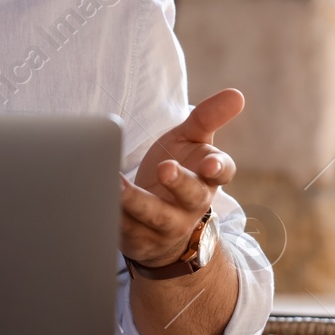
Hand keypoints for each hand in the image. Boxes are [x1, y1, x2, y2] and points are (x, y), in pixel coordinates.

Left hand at [119, 88, 243, 266]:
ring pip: (154, 217)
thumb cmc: (177, 172)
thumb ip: (207, 118)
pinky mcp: (140, 240)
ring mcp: (166, 226)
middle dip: (179, 183)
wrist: (162, 232)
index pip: (222, 172)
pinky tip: (98, 200)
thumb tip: (236, 94)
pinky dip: (112, 217)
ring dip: (136, 201)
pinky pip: (126, 230)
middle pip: (191, 196)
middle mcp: (191, 206)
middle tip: (165, 168)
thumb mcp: (191, 143)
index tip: (211, 163)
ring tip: (116, 185)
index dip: (218, 168)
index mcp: (207, 179)